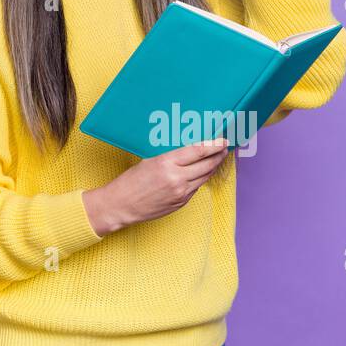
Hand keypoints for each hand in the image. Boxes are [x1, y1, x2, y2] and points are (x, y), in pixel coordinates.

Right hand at [82, 138, 230, 234]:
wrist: (121, 205)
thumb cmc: (131, 181)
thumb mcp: (150, 161)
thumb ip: (172, 157)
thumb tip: (191, 151)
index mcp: (167, 163)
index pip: (199, 151)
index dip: (214, 145)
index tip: (224, 140)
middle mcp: (177, 178)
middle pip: (207, 165)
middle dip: (219, 155)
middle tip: (224, 148)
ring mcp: (181, 193)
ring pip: (204, 177)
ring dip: (213, 167)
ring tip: (217, 158)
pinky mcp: (181, 203)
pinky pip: (196, 188)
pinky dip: (201, 178)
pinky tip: (202, 172)